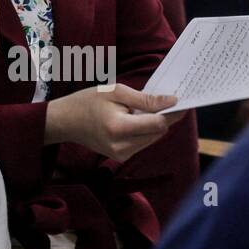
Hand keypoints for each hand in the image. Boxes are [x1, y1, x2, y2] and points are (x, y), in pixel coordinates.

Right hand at [44, 84, 182, 161]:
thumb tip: (172, 101)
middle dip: (166, 116)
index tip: (183, 100)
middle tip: (167, 99)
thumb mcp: (115, 91)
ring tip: (147, 107)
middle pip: (159, 132)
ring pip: (154, 138)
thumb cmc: (87, 102)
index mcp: (119, 128)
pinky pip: (144, 142)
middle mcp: (122, 147)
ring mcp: (121, 155)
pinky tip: (138, 117)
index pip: (158, 123)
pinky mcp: (121, 156)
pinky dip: (146, 129)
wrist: (65, 122)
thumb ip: (145, 99)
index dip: (173, 112)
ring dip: (156, 123)